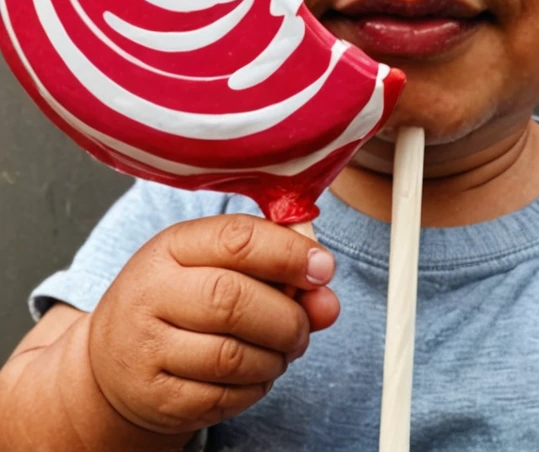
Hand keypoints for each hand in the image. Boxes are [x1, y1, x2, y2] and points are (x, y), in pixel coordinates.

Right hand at [86, 214, 339, 436]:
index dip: (288, 253)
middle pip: (233, 301)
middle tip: (304, 324)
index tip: (323, 269)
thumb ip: (275, 265)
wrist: (113, 360)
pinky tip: (256, 372)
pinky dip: (256, 387)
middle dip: (287, 316)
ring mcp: (147, 350)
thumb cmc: (179, 298)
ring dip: (275, 356)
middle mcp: (150, 294)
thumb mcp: (215, 262)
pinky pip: (223, 398)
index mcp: (170, 247)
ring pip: (231, 356)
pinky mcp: (157, 399)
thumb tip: (326, 294)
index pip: (236, 238)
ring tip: (283, 348)